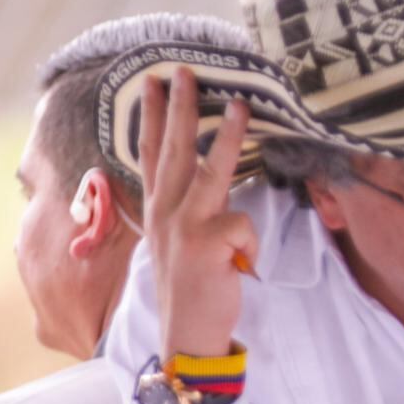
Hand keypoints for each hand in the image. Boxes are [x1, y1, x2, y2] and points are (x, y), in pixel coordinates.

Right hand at [135, 64, 256, 362]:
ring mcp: (184, 227)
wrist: (186, 334)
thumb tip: (205, 174)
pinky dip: (250, 244)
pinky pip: (242, 226)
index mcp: (159, 209)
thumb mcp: (178, 240)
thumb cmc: (190, 286)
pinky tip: (241, 265)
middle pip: (174, 150)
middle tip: (184, 70)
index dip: (153, 115)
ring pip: (210, 172)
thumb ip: (186, 207)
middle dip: (180, 106)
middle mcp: (166, 212)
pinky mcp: (205, 245)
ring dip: (226, 136)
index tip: (153, 80)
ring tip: (240, 105)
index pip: (153, 152)